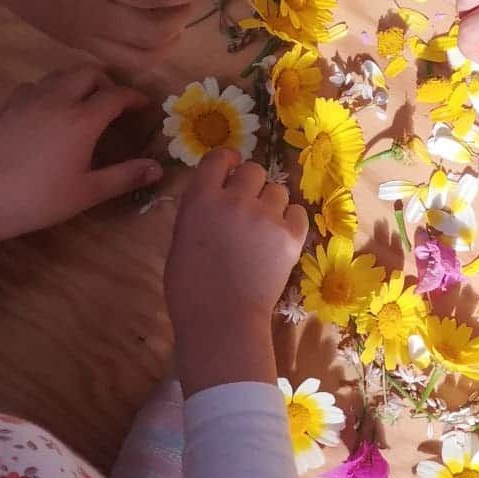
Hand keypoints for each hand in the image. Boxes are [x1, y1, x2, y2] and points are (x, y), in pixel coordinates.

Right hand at [0, 0, 208, 74]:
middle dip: (182, 12)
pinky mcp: (76, 46)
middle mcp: (91, 13)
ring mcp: (83, 36)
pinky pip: (122, 61)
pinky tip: (151, 27)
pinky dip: (147, 51)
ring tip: (172, 11)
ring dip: (169, 38)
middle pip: (155, 31)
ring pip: (142, 56)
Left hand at [0, 66, 161, 248]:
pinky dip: (51, 90)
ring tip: (84, 103)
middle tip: (114, 102)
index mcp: (82, 119)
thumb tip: (157, 168)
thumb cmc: (41, 198)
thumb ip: (125, 176)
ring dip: (78, 82)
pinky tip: (50, 110)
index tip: (144, 107)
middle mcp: (58, 99)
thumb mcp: (88, 192)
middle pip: (88, 72)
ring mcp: (30, 98)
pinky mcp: (9, 105)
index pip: (116, 95)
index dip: (134, 98)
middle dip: (106, 82)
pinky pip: (36, 85)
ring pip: (61, 74)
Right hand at [165, 149, 308, 394]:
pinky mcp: (291, 236)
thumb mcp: (180, 240)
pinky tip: (280, 237)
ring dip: (271, 203)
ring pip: (277, 191)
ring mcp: (266, 216)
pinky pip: (298, 213)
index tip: (231, 167)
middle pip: (253, 170)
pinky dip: (290, 221)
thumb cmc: (190, 288)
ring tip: (264, 227)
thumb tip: (215, 202)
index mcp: (200, 199)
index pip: (218, 158)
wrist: (222, 319)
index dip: (227, 161)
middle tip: (247, 205)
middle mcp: (235, 199)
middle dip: (250, 184)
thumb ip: (199, 213)